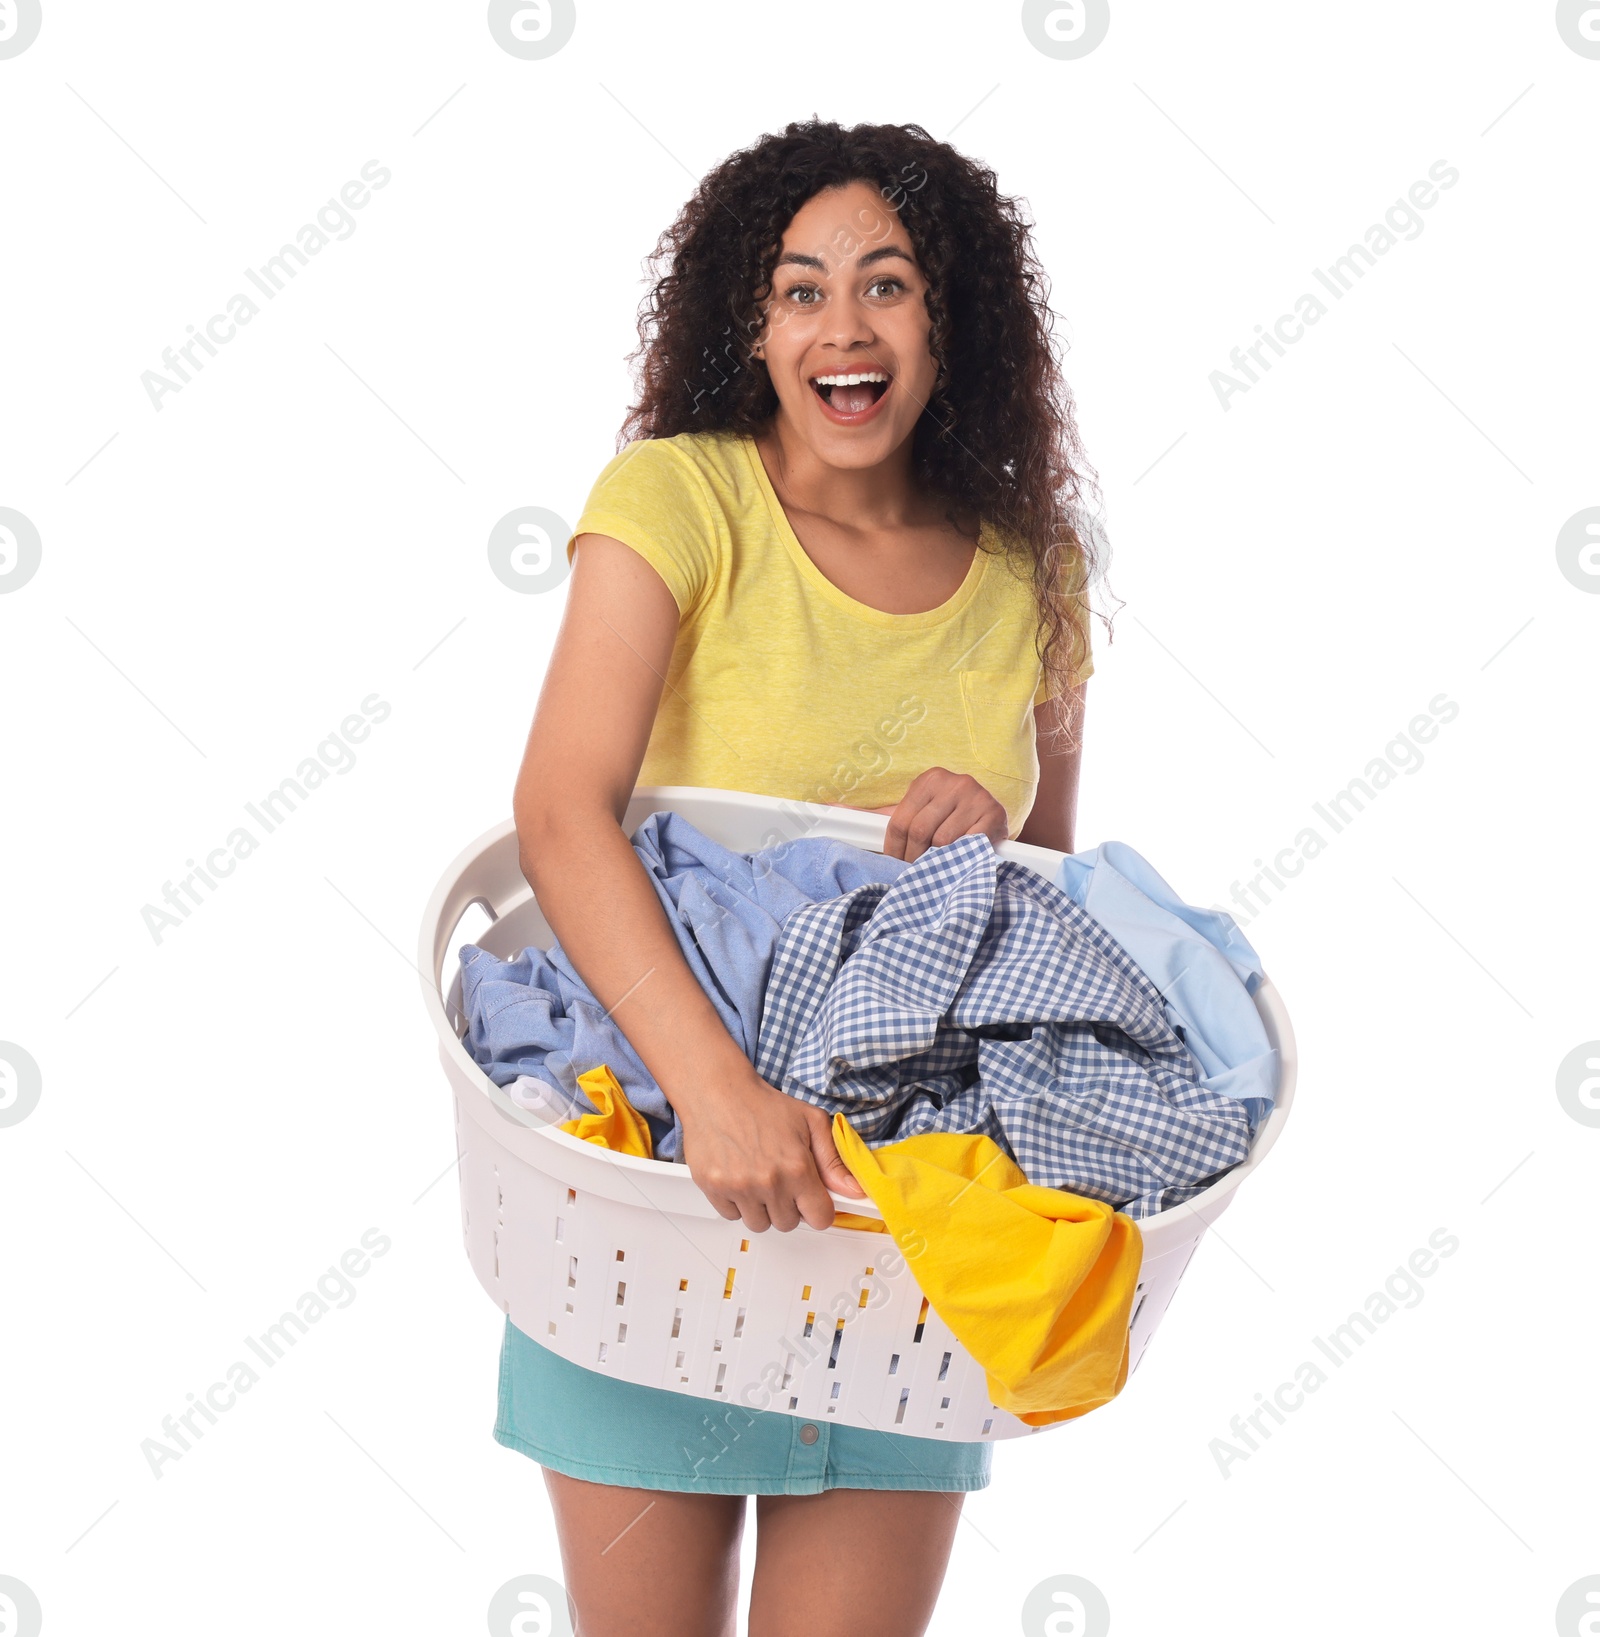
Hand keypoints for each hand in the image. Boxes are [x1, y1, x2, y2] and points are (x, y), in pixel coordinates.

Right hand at [676, 1067, 866, 1232]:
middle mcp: (769, 1182)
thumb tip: (854, 1189)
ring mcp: (740, 1188)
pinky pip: (732, 1216)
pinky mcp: (714, 1188)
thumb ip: (834, 1160)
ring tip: (758, 1178)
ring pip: (759, 1224)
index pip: (820, 1218)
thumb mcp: (811, 1122)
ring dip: (761, 1208)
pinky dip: (736, 1203)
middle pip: (789, 1224)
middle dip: (788, 1206)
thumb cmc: (764, 1105)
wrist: (719, 1091)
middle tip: (780, 1178)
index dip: (818, 1208)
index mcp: (797, 1168)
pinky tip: (739, 1176)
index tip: (811, 1199)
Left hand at [881, 766, 1008, 861]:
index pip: (901, 820)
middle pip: (919, 831)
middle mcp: (954, 782)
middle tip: (916, 871)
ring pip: (943, 840)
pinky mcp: (994, 814)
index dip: (894, 849)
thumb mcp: (919, 809)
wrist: (992, 813)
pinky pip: (968, 844)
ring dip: (937, 860)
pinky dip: (961, 857)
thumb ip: (885, 814)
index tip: (896, 864)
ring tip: (938, 866)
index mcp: (930, 779)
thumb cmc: (949, 815)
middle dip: (914, 857)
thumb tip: (838, 809)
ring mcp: (976, 796)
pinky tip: (959, 859)